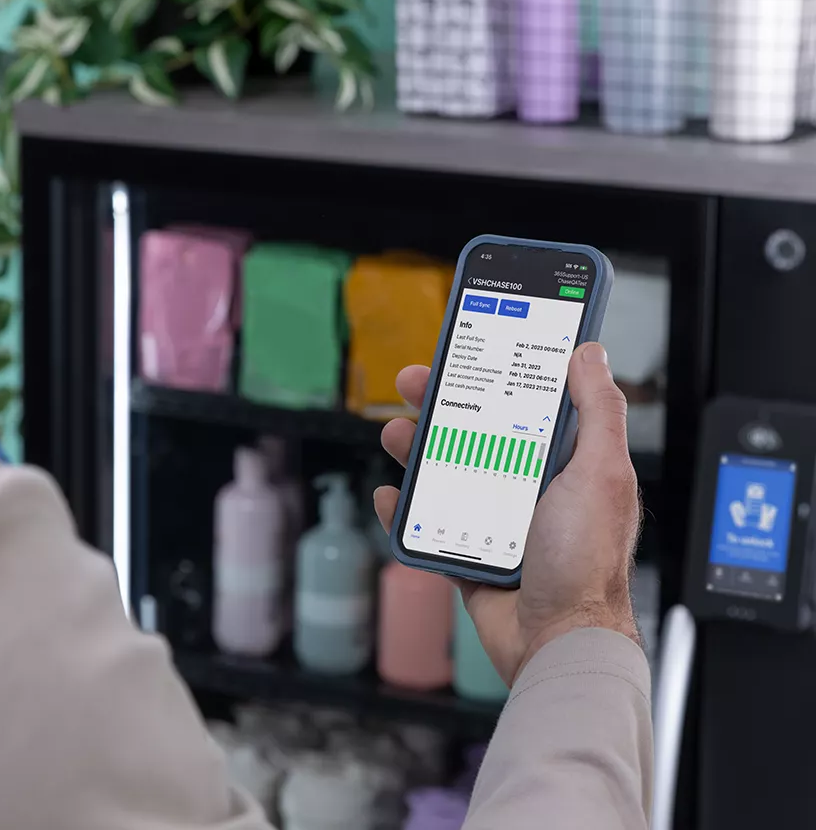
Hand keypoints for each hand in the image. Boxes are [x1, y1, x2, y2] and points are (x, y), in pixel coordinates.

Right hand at [374, 343, 641, 685]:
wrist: (558, 643)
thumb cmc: (587, 564)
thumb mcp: (600, 474)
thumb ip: (599, 412)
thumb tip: (589, 354)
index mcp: (563, 464)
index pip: (523, 404)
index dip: (495, 373)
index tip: (469, 348)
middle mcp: (530, 488)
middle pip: (475, 432)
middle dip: (441, 404)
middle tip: (412, 382)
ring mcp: (497, 521)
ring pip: (446, 473)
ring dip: (416, 450)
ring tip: (395, 435)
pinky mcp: (470, 554)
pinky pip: (428, 525)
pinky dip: (404, 511)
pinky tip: (389, 497)